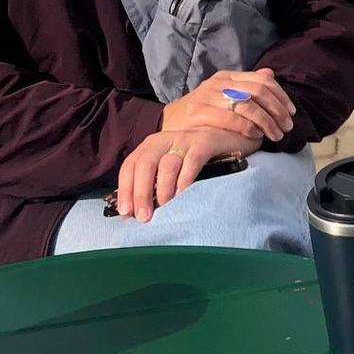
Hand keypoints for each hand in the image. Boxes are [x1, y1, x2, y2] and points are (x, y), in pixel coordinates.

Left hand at [115, 126, 256, 222]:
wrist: (227, 136)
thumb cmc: (194, 156)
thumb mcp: (170, 164)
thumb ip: (153, 182)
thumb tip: (133, 211)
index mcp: (151, 145)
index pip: (130, 165)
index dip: (125, 189)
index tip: (126, 212)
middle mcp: (165, 139)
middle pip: (145, 164)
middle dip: (141, 192)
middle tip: (144, 216)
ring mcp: (185, 140)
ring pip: (167, 164)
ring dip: (163, 189)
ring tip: (164, 206)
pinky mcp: (205, 143)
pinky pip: (192, 161)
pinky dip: (185, 179)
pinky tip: (183, 194)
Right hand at [161, 68, 295, 142]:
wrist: (171, 121)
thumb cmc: (204, 111)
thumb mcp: (225, 94)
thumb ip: (247, 85)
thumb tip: (270, 74)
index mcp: (228, 76)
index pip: (263, 80)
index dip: (281, 96)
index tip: (292, 112)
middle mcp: (219, 82)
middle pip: (259, 91)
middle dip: (278, 110)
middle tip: (287, 127)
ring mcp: (207, 96)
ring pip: (248, 105)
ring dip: (267, 122)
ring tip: (275, 135)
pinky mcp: (199, 112)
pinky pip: (231, 118)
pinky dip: (248, 127)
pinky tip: (256, 136)